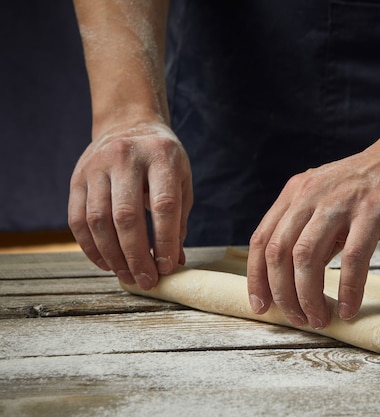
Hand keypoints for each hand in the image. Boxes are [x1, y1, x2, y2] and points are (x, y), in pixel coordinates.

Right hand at [68, 123, 192, 289]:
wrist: (128, 125)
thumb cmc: (162, 160)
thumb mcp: (181, 181)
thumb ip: (179, 219)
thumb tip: (174, 262)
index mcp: (160, 157)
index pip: (163, 205)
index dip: (165, 240)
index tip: (167, 266)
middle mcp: (126, 158)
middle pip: (126, 216)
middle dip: (136, 255)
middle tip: (146, 280)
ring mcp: (96, 166)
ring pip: (98, 220)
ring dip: (112, 256)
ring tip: (127, 276)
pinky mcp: (77, 178)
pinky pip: (77, 219)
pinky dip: (90, 247)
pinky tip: (106, 263)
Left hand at [246, 136, 379, 328]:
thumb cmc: (372, 183)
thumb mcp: (330, 199)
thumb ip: (312, 231)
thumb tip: (298, 277)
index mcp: (296, 192)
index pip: (262, 240)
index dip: (257, 278)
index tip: (261, 306)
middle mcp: (311, 194)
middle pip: (279, 253)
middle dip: (283, 294)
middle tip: (298, 319)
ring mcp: (341, 202)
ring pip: (307, 258)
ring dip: (308, 296)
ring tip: (319, 319)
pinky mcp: (372, 212)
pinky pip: (353, 259)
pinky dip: (348, 290)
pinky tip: (348, 308)